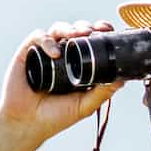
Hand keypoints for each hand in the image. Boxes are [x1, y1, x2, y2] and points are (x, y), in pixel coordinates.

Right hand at [0, 24, 122, 139]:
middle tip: (93, 31)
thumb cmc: (55, 116)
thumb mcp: (84, 106)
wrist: (27, 124)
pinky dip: (48, 41)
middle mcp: (62, 54)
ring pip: (59, 29)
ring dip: (70, 28)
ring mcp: (44, 52)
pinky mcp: (27, 53)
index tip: (108, 30)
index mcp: (77, 63)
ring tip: (77, 35)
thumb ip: (102, 93)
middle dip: (86, 26)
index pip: (90, 41)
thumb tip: (122, 80)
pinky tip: (55, 53)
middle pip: (76, 30)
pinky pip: (39, 37)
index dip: (99, 32)